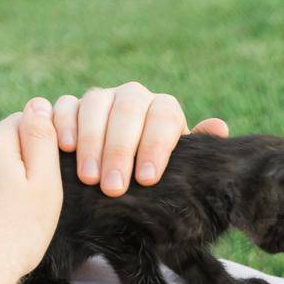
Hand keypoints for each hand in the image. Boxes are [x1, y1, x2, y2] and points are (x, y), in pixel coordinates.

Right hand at [54, 82, 228, 196]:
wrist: (120, 174)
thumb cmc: (154, 174)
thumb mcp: (177, 167)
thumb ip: (196, 149)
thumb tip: (219, 128)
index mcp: (162, 109)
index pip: (162, 116)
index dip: (155, 146)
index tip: (148, 178)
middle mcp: (132, 96)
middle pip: (128, 110)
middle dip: (120, 151)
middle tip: (114, 187)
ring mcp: (100, 98)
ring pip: (94, 104)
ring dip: (91, 142)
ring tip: (89, 178)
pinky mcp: (70, 105)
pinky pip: (64, 105)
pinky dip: (64, 124)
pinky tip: (65, 149)